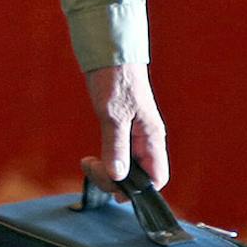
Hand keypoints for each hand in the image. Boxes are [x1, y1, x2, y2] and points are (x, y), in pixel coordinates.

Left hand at [81, 63, 168, 194]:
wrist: (109, 55)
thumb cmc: (115, 79)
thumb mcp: (112, 115)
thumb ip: (116, 146)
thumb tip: (118, 176)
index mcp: (152, 137)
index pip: (157, 178)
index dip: (139, 191)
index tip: (113, 190)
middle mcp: (147, 140)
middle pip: (140, 177)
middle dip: (116, 180)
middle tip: (92, 167)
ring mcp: (135, 136)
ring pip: (127, 168)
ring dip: (108, 171)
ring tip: (89, 162)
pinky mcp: (123, 131)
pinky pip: (118, 156)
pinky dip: (106, 161)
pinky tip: (93, 158)